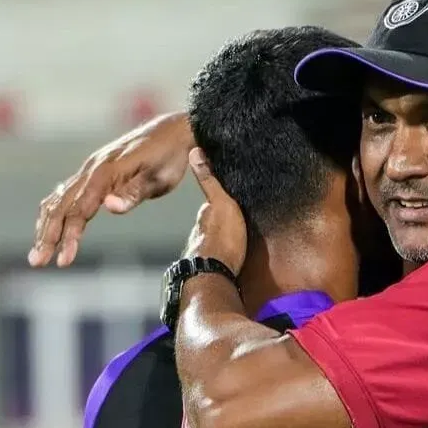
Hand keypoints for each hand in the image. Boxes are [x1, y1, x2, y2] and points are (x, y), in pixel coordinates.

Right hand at [29, 112, 192, 267]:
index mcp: (105, 173)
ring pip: (59, 199)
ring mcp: (90, 169)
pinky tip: (48, 225)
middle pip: (61, 206)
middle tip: (36, 261)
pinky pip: (66, 192)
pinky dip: (54, 211)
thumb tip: (109, 207)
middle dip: (47, 235)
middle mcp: (91, 170)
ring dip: (46, 226)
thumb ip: (134, 193)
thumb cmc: (170, 158)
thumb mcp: (160, 178)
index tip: (63, 261)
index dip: (69, 237)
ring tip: (38, 252)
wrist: (174, 131)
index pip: (79, 210)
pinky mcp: (94, 171)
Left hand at [182, 148, 247, 272]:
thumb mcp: (222, 204)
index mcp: (205, 216)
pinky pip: (215, 259)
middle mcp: (199, 233)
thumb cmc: (221, 240)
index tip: (228, 200)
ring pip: (211, 242)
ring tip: (232, 242)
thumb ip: (209, 181)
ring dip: (219, 242)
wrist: (214, 277)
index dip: (220, 202)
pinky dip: (219, 257)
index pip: (212, 204)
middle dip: (219, 223)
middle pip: (210, 224)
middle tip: (233, 222)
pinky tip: (225, 261)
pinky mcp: (208, 270)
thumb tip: (194, 151)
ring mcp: (201, 252)